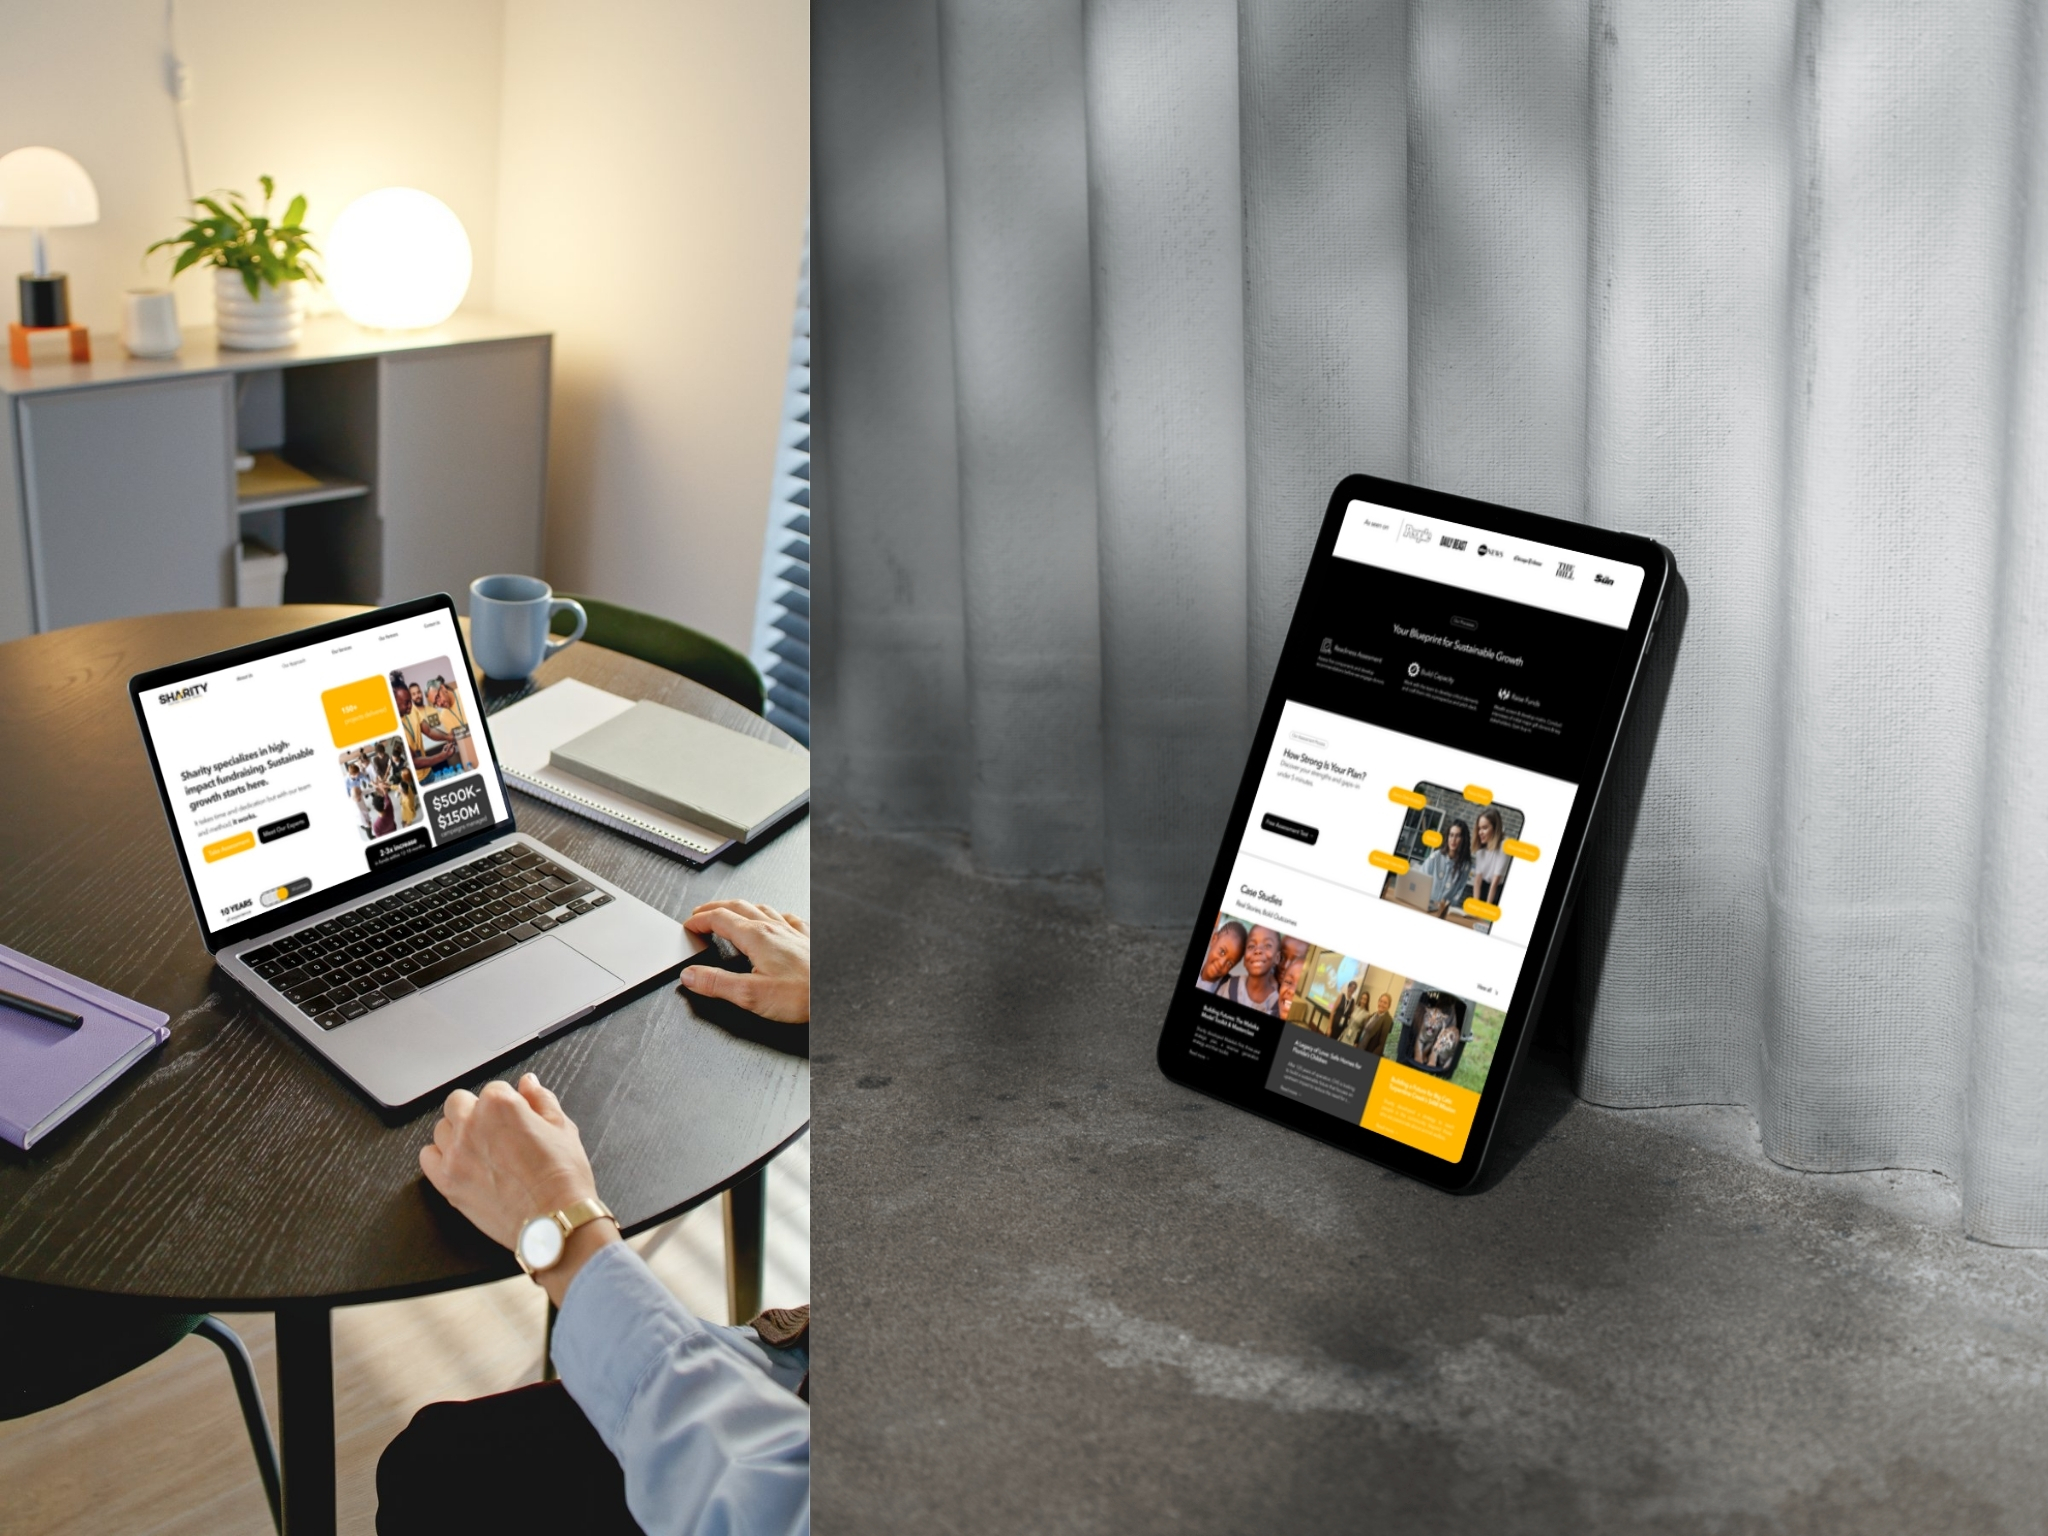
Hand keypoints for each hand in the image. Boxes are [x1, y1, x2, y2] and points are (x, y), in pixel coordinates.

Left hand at [419, 1074, 616, 1300]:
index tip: (517, 1118)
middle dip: (476, 1112)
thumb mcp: (562, 1128)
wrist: (553, 1221)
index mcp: (500, 1104)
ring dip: (458, 1132)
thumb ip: (541, 1100)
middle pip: (458, 1102)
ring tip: (481, 1150)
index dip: (509, 1104)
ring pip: (442, 1128)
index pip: (494, 1089)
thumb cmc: (562, 1177)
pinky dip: (440, 1156)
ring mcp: (455, 1154)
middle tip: (496, 1131)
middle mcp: (472, 1124)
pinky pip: (427, 1157)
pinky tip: (460, 1163)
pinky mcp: (446, 1181)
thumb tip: (528, 1083)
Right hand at [680, 900, 809, 1021]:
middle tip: (700, 913)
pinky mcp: (807, 939)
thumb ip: (717, 983)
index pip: (719, 919)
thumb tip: (691, 975)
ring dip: (740, 909)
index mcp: (756, 937)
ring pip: (761, 909)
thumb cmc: (801, 996)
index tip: (688, 924)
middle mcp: (774, 928)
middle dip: (715, 909)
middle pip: (737, 907)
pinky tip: (774, 921)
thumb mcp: (750, 995)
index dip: (699, 920)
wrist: (835, 994)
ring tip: (730, 913)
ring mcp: (792, 931)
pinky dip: (770, 915)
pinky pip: (785, 918)